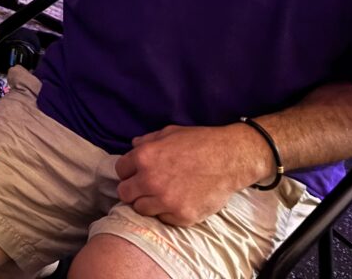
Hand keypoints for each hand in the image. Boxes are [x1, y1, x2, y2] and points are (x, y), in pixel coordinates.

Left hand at [115, 124, 272, 225]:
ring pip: (140, 209)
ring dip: (147, 202)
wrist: (231, 159)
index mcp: (144, 157)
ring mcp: (166, 201)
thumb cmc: (201, 142)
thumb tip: (134, 145)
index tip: (137, 173)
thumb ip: (148, 140)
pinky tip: (178, 201)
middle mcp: (151, 180)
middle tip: (146, 187)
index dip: (129, 171)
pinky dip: (167, 212)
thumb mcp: (170, 133)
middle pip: (125, 193)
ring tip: (162, 195)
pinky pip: (163, 219)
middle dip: (133, 189)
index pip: (120, 171)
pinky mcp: (182, 216)